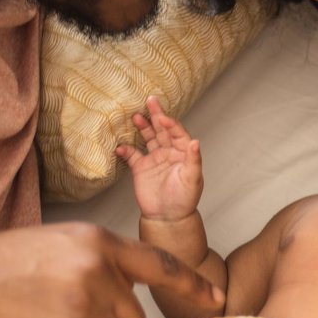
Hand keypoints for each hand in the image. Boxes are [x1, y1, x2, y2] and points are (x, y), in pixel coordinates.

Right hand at [116, 95, 202, 220]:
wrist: (168, 217)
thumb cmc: (185, 199)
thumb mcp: (193, 179)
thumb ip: (193, 160)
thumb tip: (196, 142)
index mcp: (183, 152)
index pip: (177, 132)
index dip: (170, 123)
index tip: (162, 116)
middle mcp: (168, 152)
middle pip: (162, 129)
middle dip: (156, 115)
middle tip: (150, 100)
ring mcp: (154, 159)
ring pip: (147, 137)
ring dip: (142, 127)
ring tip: (136, 116)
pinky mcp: (141, 168)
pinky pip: (132, 155)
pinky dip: (126, 149)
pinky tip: (120, 145)